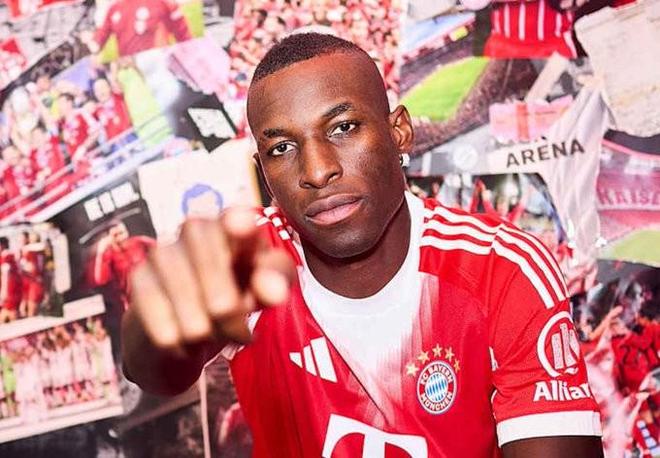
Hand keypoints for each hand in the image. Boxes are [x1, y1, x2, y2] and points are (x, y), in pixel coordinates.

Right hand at [129, 208, 294, 354]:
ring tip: (212, 334)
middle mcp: (196, 229)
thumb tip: (274, 292)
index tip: (243, 228)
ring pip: (189, 305)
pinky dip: (180, 344)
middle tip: (242, 333)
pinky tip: (185, 342)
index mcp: (233, 226)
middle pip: (217, 277)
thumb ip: (275, 284)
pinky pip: (164, 326)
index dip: (239, 224)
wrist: (183, 332)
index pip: (237, 219)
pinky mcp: (138, 277)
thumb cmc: (233, 297)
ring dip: (205, 331)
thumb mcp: (263, 289)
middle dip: (231, 313)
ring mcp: (163, 251)